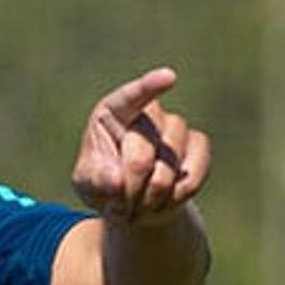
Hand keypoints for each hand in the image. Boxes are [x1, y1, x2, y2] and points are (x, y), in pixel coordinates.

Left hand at [71, 67, 210, 227]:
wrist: (135, 203)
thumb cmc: (103, 185)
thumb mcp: (86, 184)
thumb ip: (95, 178)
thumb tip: (117, 179)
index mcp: (112, 113)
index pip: (130, 97)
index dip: (149, 87)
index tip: (169, 78)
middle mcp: (148, 114)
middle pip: (141, 150)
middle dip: (129, 185)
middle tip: (121, 205)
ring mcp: (176, 127)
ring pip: (169, 162)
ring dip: (151, 194)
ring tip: (138, 207)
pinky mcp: (198, 145)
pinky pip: (192, 175)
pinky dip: (175, 197)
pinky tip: (163, 202)